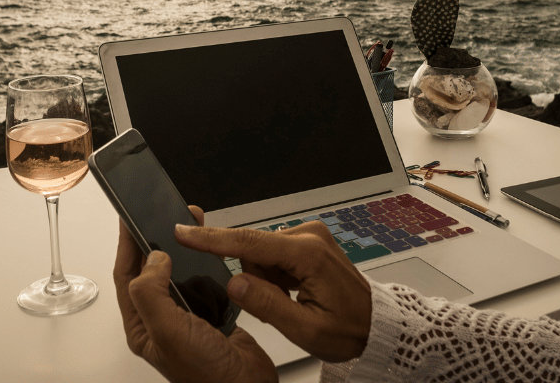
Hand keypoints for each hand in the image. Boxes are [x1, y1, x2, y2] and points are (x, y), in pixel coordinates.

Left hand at [113, 206, 276, 382]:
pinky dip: (208, 263)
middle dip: (158, 239)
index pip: (127, 275)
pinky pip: (205, 280)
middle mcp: (163, 320)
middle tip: (165, 215)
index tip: (130, 218)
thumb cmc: (206, 376)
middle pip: (152, 270)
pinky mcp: (213, 312)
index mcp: (144, 325)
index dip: (128, 244)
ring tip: (190, 226)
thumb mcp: (168, 332)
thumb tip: (152, 259)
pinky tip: (212, 253)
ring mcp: (188, 316)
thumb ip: (151, 294)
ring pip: (179, 272)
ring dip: (184, 249)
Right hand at [175, 220, 371, 362]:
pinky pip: (274, 255)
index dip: (212, 239)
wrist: (375, 325)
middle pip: (253, 249)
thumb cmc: (348, 329)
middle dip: (256, 280)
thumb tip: (234, 283)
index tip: (184, 232)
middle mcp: (309, 236)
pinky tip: (294, 293)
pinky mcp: (308, 241)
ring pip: (262, 254)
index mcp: (308, 254)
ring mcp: (310, 236)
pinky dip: (276, 276)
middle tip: (282, 305)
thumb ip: (267, 305)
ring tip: (292, 301)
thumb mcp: (305, 329)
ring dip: (267, 280)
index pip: (249, 242)